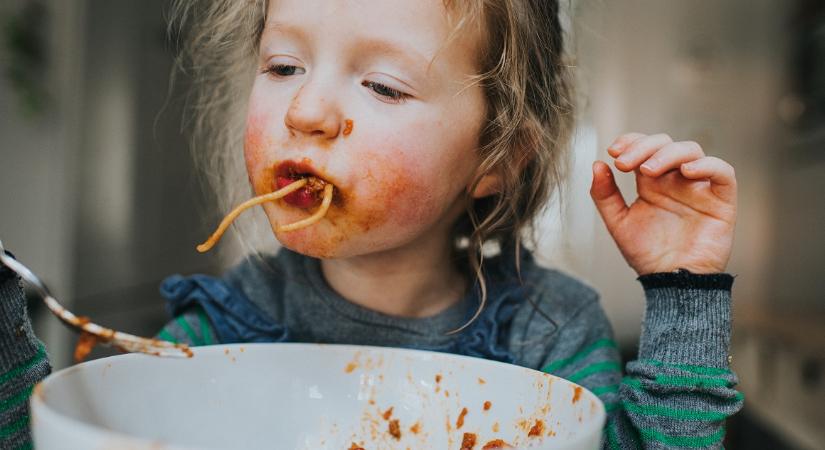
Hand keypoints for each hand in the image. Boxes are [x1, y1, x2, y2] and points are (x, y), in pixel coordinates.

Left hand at [589, 133, 736, 274]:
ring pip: (692, 151)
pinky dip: (708, 165)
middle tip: (624, 163)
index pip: (645, 147)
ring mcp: (699, 188)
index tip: (613, 152)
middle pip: (666, 144)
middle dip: (643, 147)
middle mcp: (676, 180)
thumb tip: (597, 164)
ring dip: (668, 154)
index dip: (631, 141)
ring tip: (648, 171)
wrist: (671, 283)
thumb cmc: (648, 254)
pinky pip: (723, 173)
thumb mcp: (619, 223)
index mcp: (652, 182)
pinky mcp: (722, 201)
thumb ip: (605, 195)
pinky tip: (686, 172)